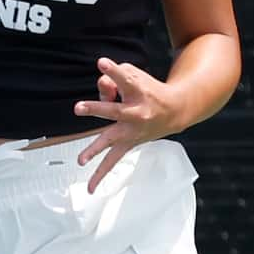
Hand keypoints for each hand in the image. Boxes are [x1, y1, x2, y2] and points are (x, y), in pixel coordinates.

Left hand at [71, 56, 183, 192]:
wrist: (176, 111)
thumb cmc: (149, 90)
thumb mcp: (135, 76)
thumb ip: (113, 79)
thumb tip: (100, 90)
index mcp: (139, 91)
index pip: (124, 79)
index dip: (114, 70)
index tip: (102, 63)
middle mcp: (135, 112)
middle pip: (112, 111)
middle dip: (96, 109)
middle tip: (77, 108)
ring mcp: (131, 130)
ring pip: (110, 139)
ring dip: (94, 150)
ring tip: (80, 160)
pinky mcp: (128, 144)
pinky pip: (112, 162)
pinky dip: (101, 175)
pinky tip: (90, 190)